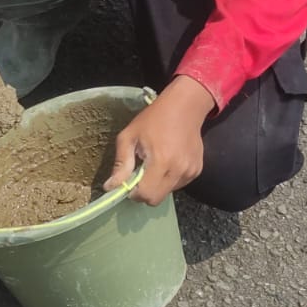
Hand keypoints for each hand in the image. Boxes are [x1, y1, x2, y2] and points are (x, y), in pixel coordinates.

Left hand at [104, 76, 215, 204]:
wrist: (185, 107)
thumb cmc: (153, 119)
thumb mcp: (129, 136)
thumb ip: (121, 164)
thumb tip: (110, 187)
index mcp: (161, 161)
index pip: (146, 195)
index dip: (134, 193)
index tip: (129, 182)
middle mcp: (179, 170)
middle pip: (156, 199)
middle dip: (144, 193)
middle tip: (139, 175)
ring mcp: (190, 171)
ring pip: (167, 193)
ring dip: (157, 185)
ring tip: (155, 164)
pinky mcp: (197, 170)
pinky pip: (178, 185)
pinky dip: (169, 180)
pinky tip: (167, 162)